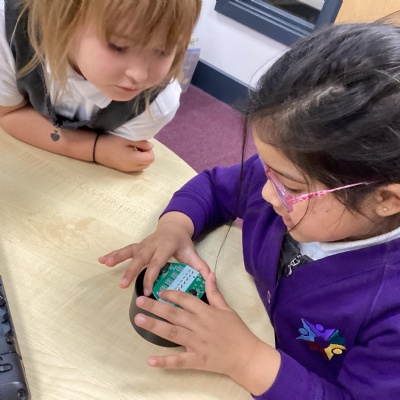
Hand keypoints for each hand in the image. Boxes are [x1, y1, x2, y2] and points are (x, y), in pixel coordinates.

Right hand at [94, 134, 154, 171]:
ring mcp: (128, 170)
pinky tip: (129, 154)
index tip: (141, 144)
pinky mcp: (124, 170)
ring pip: (143, 166)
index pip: (151, 158)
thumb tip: (151, 146)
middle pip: (148, 163)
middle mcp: (132, 167)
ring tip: (133, 149)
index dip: (149, 150)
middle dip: (146, 154)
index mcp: (134, 160)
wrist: (95, 149)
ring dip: (142, 158)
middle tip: (138, 146)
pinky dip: (136, 161)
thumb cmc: (111, 142)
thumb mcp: (127, 139)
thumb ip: (141, 143)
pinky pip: (136, 167)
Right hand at [99, 212, 210, 290]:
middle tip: (123, 284)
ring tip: (106, 264)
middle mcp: (153, 244)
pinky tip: (102, 259)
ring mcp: (144, 244)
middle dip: (131, 271)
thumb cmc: (183, 242)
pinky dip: (113, 254)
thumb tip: (209, 278)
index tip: (148, 291)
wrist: (175, 226)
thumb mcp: (192, 253)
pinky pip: (125, 250)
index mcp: (167, 246)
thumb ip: (200, 266)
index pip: (158, 263)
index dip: (152, 276)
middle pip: (141, 258)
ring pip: (130, 251)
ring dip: (117, 258)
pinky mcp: (138, 245)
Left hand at [133, 272, 279, 393]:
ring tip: (138, 319)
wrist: (246, 355)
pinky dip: (164, 361)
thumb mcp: (227, 308)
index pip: (185, 299)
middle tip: (139, 301)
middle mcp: (198, 325)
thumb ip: (215, 292)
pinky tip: (150, 360)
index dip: (171, 294)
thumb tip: (210, 274)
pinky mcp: (197, 360)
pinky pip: (179, 361)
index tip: (159, 291)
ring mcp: (196, 343)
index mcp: (206, 312)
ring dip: (154, 326)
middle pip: (174, 314)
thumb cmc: (237, 330)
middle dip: (155, 306)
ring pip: (172, 333)